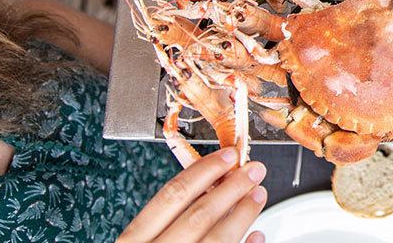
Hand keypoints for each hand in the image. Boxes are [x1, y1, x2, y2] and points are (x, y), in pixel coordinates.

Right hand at [118, 148, 268, 242]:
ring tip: (258, 196)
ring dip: (243, 213)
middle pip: (200, 214)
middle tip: (254, 171)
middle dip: (232, 188)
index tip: (227, 157)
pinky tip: (257, 234)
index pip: (172, 196)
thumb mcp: (144, 241)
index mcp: (134, 241)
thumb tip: (210, 186)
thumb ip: (170, 220)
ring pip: (218, 239)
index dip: (204, 171)